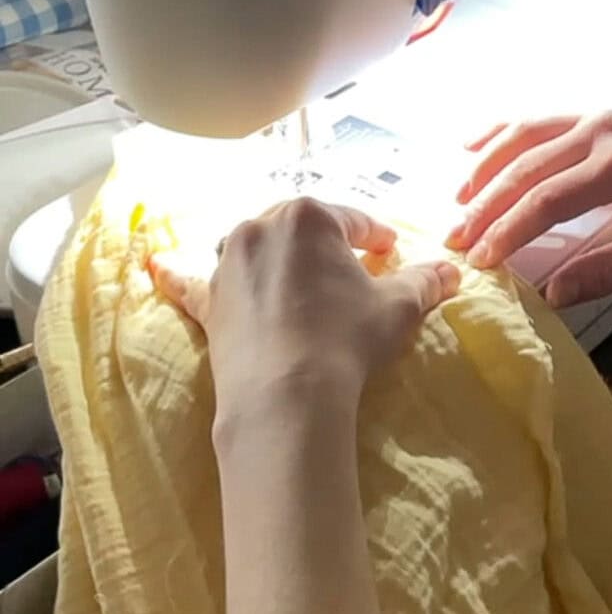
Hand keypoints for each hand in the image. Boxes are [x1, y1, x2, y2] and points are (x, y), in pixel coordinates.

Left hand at [151, 197, 459, 419]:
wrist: (286, 396)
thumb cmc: (346, 339)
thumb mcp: (397, 308)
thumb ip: (423, 282)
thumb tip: (452, 271)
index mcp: (309, 216)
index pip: (354, 220)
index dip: (377, 239)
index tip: (390, 253)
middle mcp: (261, 226)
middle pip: (302, 230)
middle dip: (326, 247)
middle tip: (350, 271)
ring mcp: (227, 264)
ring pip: (255, 248)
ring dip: (275, 258)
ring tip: (298, 282)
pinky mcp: (209, 303)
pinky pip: (191, 283)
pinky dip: (180, 276)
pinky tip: (158, 267)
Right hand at [446, 110, 611, 307]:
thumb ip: (608, 270)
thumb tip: (552, 294)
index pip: (546, 200)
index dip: (508, 230)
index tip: (481, 260)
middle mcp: (598, 134)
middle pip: (525, 168)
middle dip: (485, 206)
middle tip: (455, 240)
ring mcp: (591, 117)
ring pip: (522, 136)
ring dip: (484, 169)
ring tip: (456, 203)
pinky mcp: (589, 113)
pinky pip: (535, 118)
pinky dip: (499, 132)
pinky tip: (470, 147)